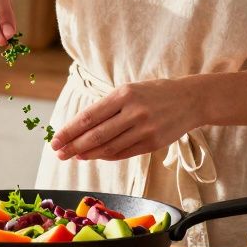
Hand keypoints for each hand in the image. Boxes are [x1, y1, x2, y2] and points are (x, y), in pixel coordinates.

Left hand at [50, 78, 199, 161]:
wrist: (190, 100)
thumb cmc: (155, 93)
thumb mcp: (130, 90)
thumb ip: (108, 107)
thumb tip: (80, 127)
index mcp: (124, 94)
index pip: (89, 117)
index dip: (69, 131)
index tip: (55, 139)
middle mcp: (133, 112)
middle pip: (95, 135)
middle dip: (73, 146)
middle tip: (58, 152)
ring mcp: (144, 129)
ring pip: (108, 147)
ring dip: (88, 154)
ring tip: (74, 155)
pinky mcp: (153, 143)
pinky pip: (123, 153)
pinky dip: (106, 156)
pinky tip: (94, 156)